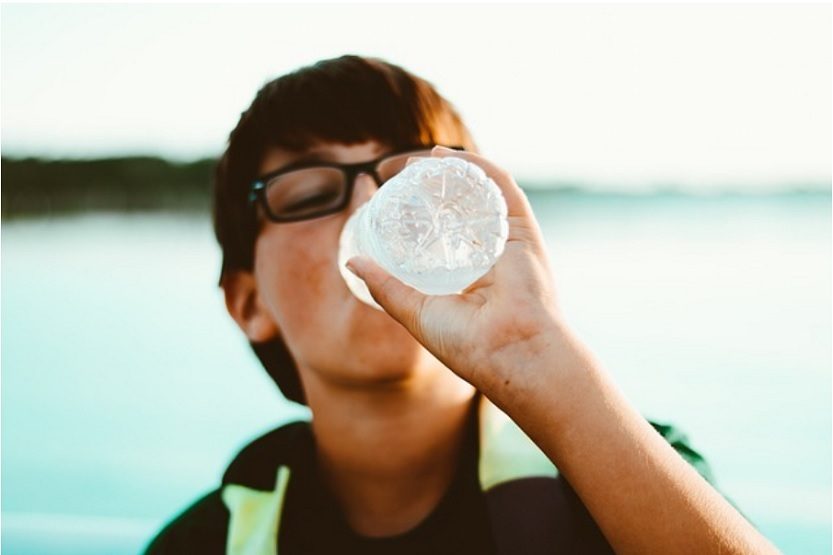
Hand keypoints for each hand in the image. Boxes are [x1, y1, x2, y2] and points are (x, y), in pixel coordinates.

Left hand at [346, 146, 565, 396]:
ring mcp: (509, 242)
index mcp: (472, 279)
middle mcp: (493, 257)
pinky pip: (501, 187)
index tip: (395, 198)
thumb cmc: (468, 345)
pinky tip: (449, 157)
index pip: (446, 236)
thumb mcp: (415, 312)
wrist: (511, 353)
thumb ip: (386, 287)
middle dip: (435, 186)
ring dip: (453, 171)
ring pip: (481, 193)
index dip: (422, 214)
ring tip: (424, 158)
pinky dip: (477, 167)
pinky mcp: (523, 230)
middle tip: (404, 171)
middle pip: (463, 209)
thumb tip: (351, 262)